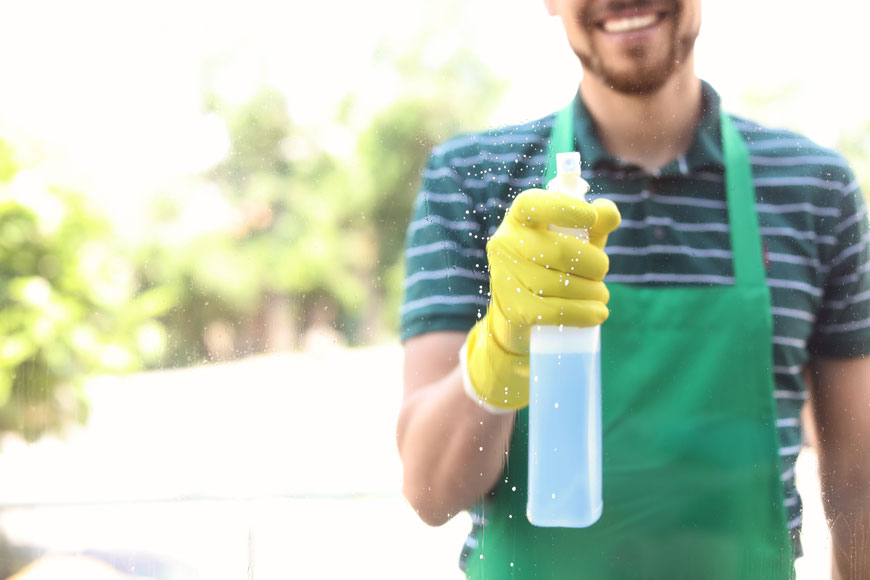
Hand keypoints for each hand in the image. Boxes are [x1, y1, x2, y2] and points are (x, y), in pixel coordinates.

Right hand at [462, 188, 620, 410]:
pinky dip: (584, 313)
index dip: (563, 208)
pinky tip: (598, 313)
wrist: (521, 308)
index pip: (532, 204)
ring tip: (601, 295)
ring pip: (561, 284)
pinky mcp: (513, 309)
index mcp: (519, 218)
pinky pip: (555, 311)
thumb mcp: (576, 239)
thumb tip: (608, 213)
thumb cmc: (554, 263)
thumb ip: (596, 224)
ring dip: (594, 292)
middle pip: (560, 251)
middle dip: (594, 263)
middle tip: (602, 271)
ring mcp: (505, 277)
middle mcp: (505, 243)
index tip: (591, 218)